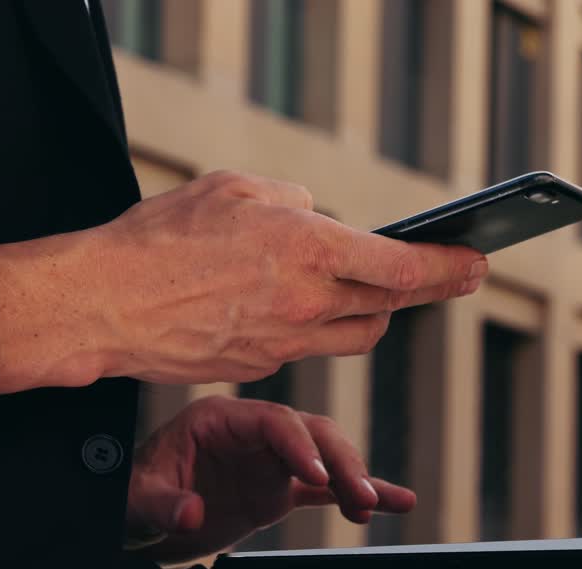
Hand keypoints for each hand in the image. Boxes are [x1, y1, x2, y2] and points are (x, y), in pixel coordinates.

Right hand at [88, 170, 486, 384]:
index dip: (447, 267)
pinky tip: (298, 306)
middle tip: (452, 275)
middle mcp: (307, 302)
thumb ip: (293, 203)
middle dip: (426, 289)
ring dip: (375, 313)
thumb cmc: (161, 237)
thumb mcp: (233, 189)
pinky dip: (318, 326)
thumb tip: (322, 220)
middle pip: (389, 305)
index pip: (402, 266)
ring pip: (357, 335)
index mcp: (309, 249)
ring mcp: (286, 342)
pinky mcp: (261, 367)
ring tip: (377, 291)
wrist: (105, 304)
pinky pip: (309, 347)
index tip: (476, 262)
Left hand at [124, 395, 415, 563]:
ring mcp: (270, 461)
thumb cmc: (128, 498)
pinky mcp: (279, 489)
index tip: (317, 477)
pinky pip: (327, 489)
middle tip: (359, 498)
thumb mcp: (134, 501)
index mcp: (220, 420)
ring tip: (375, 506)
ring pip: (327, 458)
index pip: (273, 421)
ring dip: (355, 479)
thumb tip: (192, 511)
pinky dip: (357, 495)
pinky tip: (395, 503)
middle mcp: (253, 434)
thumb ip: (162, 504)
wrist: (133, 521)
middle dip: (341, 462)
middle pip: (311, 434)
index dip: (300, 444)